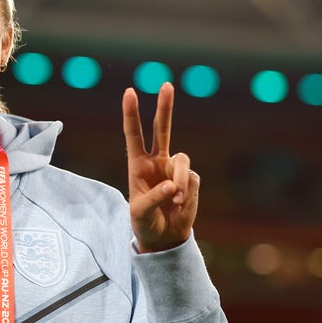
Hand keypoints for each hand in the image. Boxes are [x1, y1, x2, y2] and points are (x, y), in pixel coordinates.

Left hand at [122, 83, 199, 252]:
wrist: (164, 237)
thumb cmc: (144, 223)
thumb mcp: (140, 213)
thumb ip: (154, 198)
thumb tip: (174, 186)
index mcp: (137, 165)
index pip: (133, 135)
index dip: (131, 114)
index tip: (129, 92)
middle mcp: (156, 162)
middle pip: (161, 129)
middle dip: (165, 107)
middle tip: (166, 84)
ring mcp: (174, 170)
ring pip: (182, 160)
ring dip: (179, 179)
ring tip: (175, 201)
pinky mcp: (190, 180)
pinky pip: (192, 179)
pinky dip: (187, 193)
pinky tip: (180, 206)